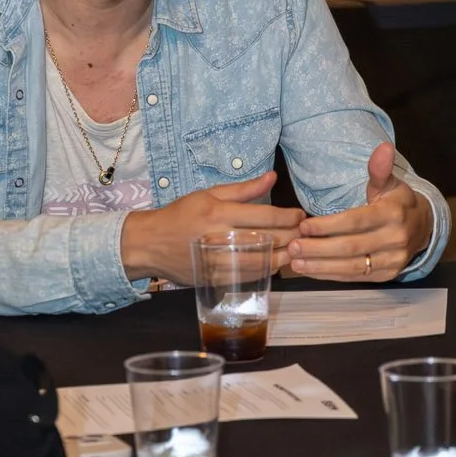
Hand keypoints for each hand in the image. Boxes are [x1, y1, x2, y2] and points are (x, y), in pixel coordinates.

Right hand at [120, 171, 302, 286]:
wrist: (151, 243)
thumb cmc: (181, 215)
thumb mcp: (209, 194)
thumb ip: (243, 189)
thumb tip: (272, 177)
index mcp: (219, 212)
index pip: (265, 216)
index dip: (289, 217)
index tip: (300, 216)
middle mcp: (219, 236)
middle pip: (267, 239)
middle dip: (291, 237)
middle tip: (305, 234)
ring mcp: (217, 261)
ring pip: (260, 262)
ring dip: (283, 257)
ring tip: (294, 250)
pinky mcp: (214, 278)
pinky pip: (247, 276)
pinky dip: (265, 270)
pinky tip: (273, 263)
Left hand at [285, 142, 431, 283]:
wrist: (423, 228)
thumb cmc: (397, 202)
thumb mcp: (390, 183)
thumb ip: (379, 170)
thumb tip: (382, 147)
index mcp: (393, 214)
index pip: (356, 221)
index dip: (329, 225)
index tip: (304, 226)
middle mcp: (395, 240)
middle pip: (352, 247)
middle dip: (319, 248)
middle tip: (293, 246)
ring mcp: (392, 261)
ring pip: (352, 266)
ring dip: (321, 266)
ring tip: (295, 262)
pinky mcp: (386, 276)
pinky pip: (355, 277)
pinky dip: (330, 275)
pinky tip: (310, 270)